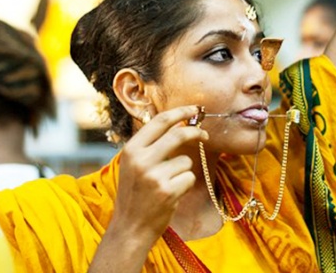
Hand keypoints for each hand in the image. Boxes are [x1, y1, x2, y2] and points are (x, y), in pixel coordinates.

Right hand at [109, 105, 208, 243]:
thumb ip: (151, 145)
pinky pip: (189, 177)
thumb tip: (179, 124)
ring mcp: (154, 176)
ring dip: (184, 171)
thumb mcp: (133, 165)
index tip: (195, 109)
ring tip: (169, 184)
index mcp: (131, 149)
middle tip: (205, 135)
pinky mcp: (168, 191)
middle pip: (178, 134)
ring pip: (186, 160)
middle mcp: (141, 160)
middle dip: (196, 132)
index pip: (160, 121)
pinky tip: (171, 195)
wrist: (130, 227)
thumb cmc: (135, 194)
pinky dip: (185, 185)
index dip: (181, 111)